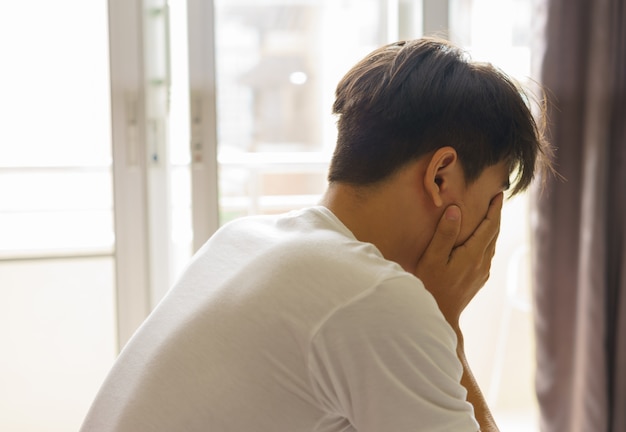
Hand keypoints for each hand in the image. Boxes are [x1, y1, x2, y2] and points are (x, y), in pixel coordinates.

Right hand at [414, 193, 502, 325]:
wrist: (438, 316)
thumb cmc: (431, 286)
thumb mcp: (433, 258)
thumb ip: (445, 234)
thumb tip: (456, 210)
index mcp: (473, 255)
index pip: (490, 226)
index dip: (495, 209)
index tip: (498, 194)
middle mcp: (482, 263)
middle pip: (494, 234)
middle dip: (495, 215)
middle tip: (495, 200)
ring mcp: (481, 273)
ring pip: (491, 245)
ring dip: (491, 229)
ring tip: (488, 216)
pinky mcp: (477, 280)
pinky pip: (486, 255)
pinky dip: (486, 241)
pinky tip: (478, 241)